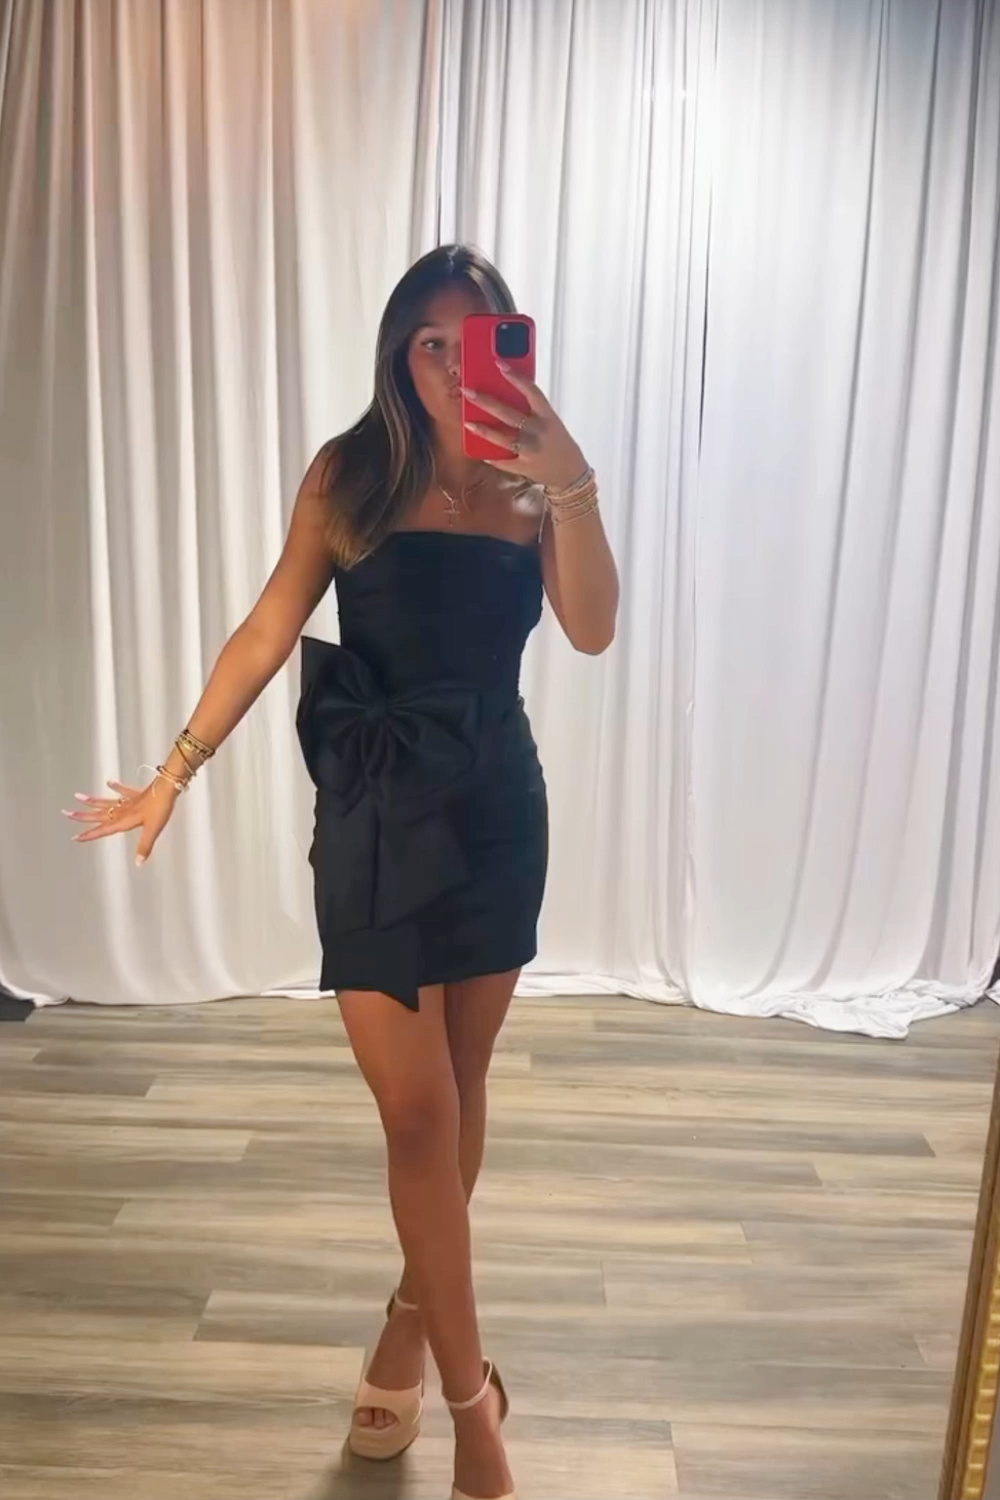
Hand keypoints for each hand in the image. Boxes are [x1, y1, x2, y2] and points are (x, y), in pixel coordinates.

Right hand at [62, 777, 180, 865]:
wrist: (168, 787)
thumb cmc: (160, 808)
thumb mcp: (153, 830)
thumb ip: (145, 846)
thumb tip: (138, 863)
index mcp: (124, 820)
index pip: (103, 829)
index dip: (90, 834)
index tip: (75, 837)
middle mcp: (123, 810)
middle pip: (99, 814)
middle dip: (82, 816)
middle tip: (66, 813)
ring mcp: (129, 801)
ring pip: (106, 801)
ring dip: (92, 801)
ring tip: (78, 797)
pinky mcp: (137, 794)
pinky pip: (123, 791)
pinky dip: (116, 787)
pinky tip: (109, 782)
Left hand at [462, 364, 586, 490]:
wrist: (571, 473)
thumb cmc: (559, 443)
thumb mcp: (551, 422)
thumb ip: (533, 411)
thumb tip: (507, 395)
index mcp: (548, 417)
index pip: (532, 391)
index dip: (516, 377)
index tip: (499, 364)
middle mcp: (538, 431)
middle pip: (508, 413)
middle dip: (486, 401)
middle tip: (467, 391)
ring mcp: (530, 450)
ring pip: (502, 438)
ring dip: (483, 430)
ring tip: (468, 422)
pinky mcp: (523, 466)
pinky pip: (503, 460)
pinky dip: (491, 456)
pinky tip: (480, 451)